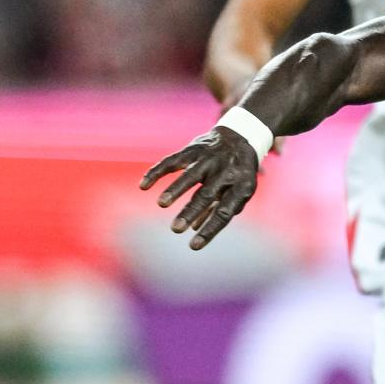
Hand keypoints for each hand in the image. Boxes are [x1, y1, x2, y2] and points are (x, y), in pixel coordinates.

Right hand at [139, 130, 260, 249]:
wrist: (240, 137)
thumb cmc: (237, 174)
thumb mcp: (237, 193)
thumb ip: (218, 211)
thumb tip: (195, 230)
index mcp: (241, 187)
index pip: (224, 213)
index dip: (209, 230)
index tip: (193, 246)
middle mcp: (226, 172)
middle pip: (206, 195)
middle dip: (190, 212)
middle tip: (175, 229)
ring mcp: (209, 159)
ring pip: (190, 175)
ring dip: (175, 189)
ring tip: (162, 204)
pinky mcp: (194, 149)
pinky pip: (173, 160)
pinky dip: (157, 172)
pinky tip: (143, 185)